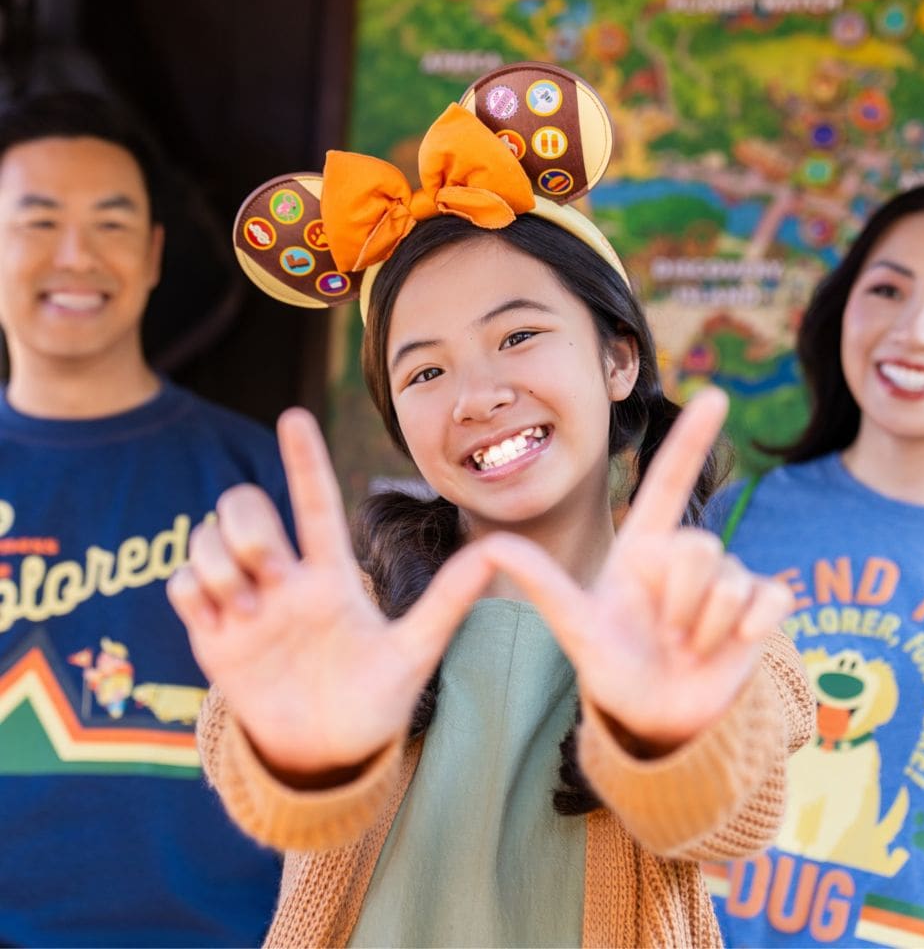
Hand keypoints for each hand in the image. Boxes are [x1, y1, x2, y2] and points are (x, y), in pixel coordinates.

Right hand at [167, 408, 495, 775]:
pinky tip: (218, 618)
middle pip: (245, 507)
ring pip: (206, 537)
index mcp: (330, 576)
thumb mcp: (413, 652)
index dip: (305, 459)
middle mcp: (284, 579)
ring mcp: (244, 603)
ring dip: (218, 564)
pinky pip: (179, 583)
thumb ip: (449, 601)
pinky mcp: (210, 632)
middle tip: (270, 573)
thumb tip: (498, 552)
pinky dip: (191, 591)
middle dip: (250, 528)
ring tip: (244, 610)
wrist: (325, 754)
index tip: (293, 415)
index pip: (315, 503)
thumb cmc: (374, 700)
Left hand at [480, 387, 791, 752]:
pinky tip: (731, 647)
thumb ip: (543, 583)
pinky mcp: (761, 606)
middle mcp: (686, 555)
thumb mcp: (577, 627)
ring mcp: (728, 579)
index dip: (693, 437)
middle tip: (664, 634)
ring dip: (705, 628)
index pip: (670, 482)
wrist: (656, 717)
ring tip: (687, 648)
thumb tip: (490, 544)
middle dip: (679, 603)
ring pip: (730, 580)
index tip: (719, 394)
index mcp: (643, 546)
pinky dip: (753, 628)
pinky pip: (771, 596)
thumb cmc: (612, 664)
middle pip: (699, 547)